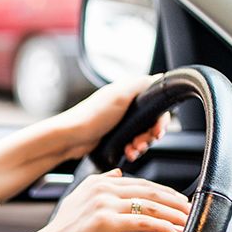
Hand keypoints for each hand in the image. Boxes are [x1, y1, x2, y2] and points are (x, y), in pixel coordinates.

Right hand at [31, 170, 190, 231]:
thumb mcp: (77, 200)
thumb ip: (99, 184)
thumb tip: (118, 174)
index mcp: (98, 183)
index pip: (140, 183)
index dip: (164, 191)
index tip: (180, 200)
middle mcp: (103, 189)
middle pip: (150, 191)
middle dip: (175, 200)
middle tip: (193, 210)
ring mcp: (105, 204)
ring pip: (151, 205)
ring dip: (175, 214)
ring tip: (190, 222)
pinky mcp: (107, 222)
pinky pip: (144, 221)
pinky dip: (163, 226)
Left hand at [51, 75, 169, 161]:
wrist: (70, 138)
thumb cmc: (91, 116)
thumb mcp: (119, 96)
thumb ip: (141, 85)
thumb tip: (159, 77)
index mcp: (128, 91)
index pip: (155, 102)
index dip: (160, 118)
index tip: (158, 130)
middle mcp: (126, 104)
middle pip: (151, 121)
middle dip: (150, 135)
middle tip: (142, 142)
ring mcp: (120, 121)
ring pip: (143, 134)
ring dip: (142, 144)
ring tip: (133, 150)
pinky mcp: (115, 135)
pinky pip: (132, 143)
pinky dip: (133, 149)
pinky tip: (128, 153)